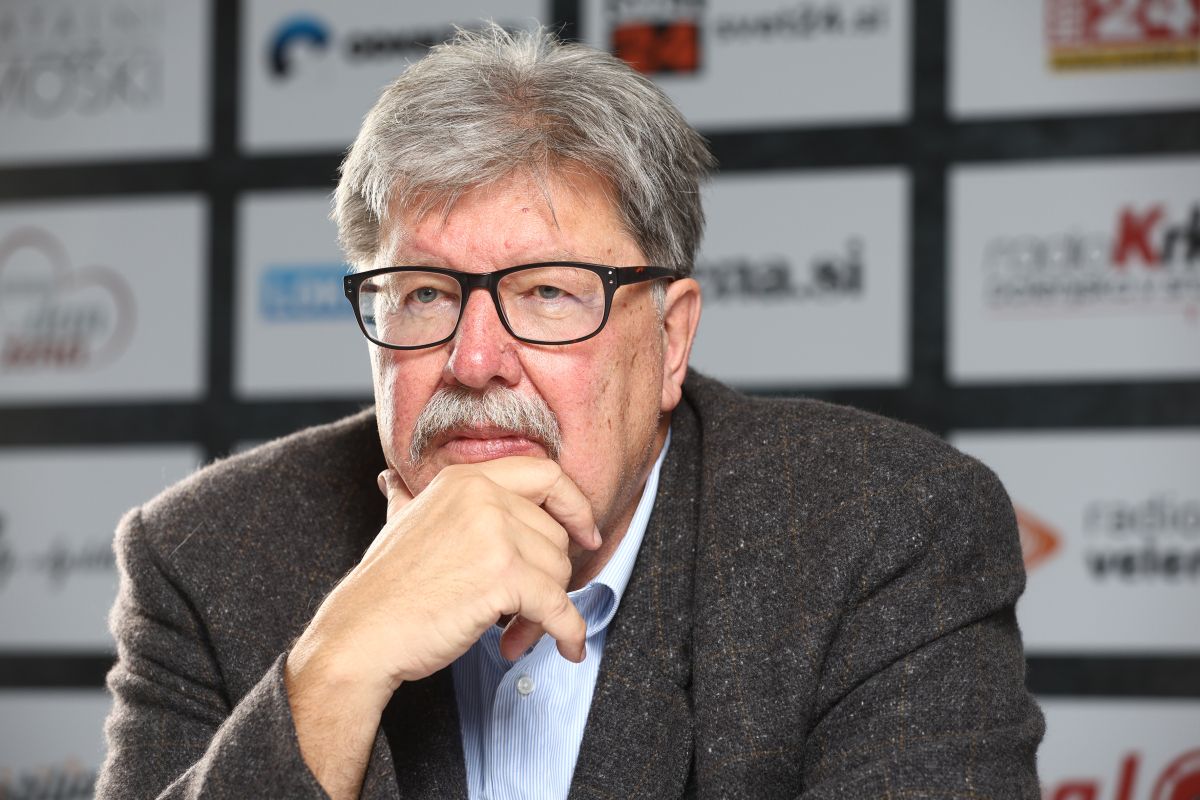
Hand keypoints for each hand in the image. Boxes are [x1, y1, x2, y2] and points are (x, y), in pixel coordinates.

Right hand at [289, 456, 601, 706]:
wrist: (362, 634)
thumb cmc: (383, 589)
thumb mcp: (400, 524)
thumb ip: (408, 498)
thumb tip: (391, 480)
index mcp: (466, 479)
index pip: (546, 474)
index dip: (575, 505)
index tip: (586, 535)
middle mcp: (483, 496)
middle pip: (555, 535)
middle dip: (550, 579)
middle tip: (527, 613)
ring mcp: (494, 534)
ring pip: (559, 573)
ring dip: (547, 613)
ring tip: (516, 635)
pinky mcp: (503, 577)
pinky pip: (559, 607)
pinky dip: (570, 633)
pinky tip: (568, 649)